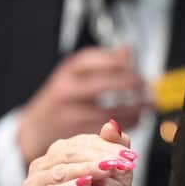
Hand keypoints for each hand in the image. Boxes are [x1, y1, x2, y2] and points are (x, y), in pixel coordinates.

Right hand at [17, 46, 147, 165]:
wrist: (36, 129)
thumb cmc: (62, 99)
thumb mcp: (77, 76)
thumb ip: (103, 63)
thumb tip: (127, 50)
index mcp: (68, 72)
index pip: (95, 59)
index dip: (120, 62)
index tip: (136, 67)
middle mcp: (67, 91)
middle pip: (104, 84)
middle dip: (131, 84)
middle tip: (146, 86)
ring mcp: (71, 115)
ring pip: (109, 111)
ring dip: (135, 108)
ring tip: (148, 104)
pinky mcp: (79, 135)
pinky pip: (109, 129)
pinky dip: (128, 124)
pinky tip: (138, 118)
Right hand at [17, 119, 135, 185]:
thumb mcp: (117, 179)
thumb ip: (115, 150)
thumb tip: (112, 123)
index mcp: (62, 158)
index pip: (79, 143)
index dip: (104, 147)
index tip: (129, 158)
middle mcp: (43, 170)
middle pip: (65, 154)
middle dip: (95, 157)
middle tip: (119, 164)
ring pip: (54, 171)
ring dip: (81, 170)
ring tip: (103, 173)